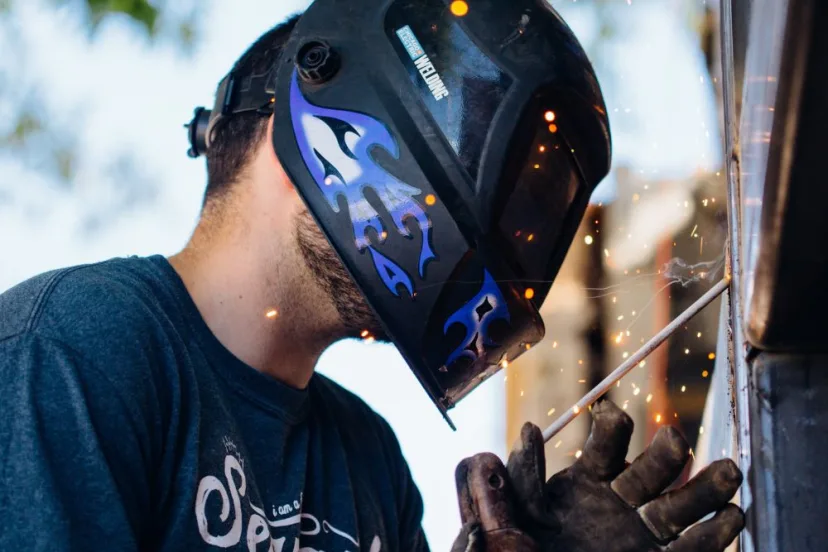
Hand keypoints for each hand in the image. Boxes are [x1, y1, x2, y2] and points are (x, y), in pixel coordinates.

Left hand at [451, 399, 744, 551]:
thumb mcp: (510, 517)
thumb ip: (520, 479)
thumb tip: (532, 428)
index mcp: (582, 484)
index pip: (602, 450)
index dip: (610, 432)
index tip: (614, 416)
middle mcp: (617, 503)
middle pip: (650, 471)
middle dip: (665, 453)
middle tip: (674, 438)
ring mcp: (641, 534)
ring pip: (678, 506)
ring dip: (705, 487)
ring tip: (729, 472)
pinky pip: (690, 550)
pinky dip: (713, 535)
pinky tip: (733, 517)